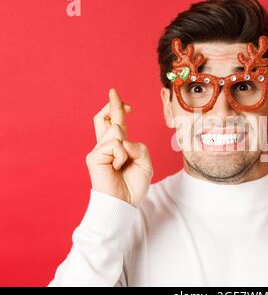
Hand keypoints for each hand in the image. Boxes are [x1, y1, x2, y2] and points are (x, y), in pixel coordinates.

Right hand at [85, 88, 152, 206]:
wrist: (124, 203)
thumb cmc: (133, 185)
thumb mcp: (145, 163)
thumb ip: (139, 147)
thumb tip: (123, 140)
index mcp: (118, 147)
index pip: (115, 123)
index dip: (118, 110)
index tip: (127, 104)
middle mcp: (106, 146)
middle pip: (103, 119)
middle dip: (111, 104)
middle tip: (114, 91)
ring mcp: (99, 150)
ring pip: (115, 131)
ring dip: (126, 147)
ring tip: (122, 164)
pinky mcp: (94, 157)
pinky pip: (114, 145)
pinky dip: (121, 155)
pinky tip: (117, 167)